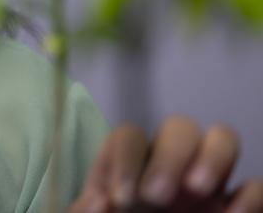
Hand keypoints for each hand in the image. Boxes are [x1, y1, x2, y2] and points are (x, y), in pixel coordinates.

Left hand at [68, 116, 262, 211]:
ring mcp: (207, 184)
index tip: (118, 198)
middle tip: (157, 197)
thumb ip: (86, 211)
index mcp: (131, 165)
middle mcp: (171, 166)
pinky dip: (250, 195)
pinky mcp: (235, 210)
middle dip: (169, 157)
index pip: (129, 137)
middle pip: (178, 128)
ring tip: (197, 188)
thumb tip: (100, 202)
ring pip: (222, 138)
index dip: (124, 160)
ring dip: (213, 156)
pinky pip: (255, 186)